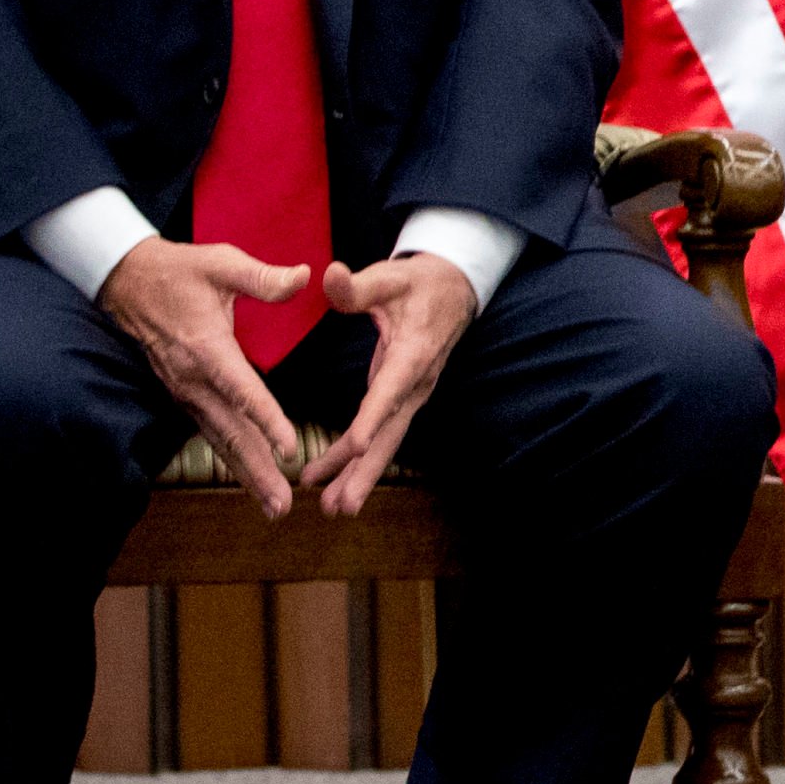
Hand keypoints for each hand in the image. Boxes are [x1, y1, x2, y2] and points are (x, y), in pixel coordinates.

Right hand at [97, 238, 311, 517]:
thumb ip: (263, 277)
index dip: (266, 419)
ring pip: (220, 439)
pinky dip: (232, 459)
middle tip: (283, 505)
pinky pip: (211, 432)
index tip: (290, 448)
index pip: (241, 389)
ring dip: (246, 474)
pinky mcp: (184, 396)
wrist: (127, 282)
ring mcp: (185, 392)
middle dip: (257, 469)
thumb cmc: (180, 271)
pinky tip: (252, 481)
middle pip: (230, 431)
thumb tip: (305, 276)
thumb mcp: (221, 262)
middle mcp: (193, 379)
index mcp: (206, 347)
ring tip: (274, 507)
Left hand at [298, 253, 478, 517]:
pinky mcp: (404, 398)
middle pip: (391, 433)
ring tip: (333, 508)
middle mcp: (416, 382)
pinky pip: (382, 434)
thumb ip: (357, 284)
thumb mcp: (390, 276)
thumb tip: (329, 275)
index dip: (372, 418)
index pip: (391, 389)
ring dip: (360, 475)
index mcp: (413, 352)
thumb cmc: (419, 281)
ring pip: (387, 441)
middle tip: (342, 505)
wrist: (455, 287)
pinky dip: (358, 460)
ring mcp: (412, 394)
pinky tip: (331, 480)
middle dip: (365, 471)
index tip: (354, 446)